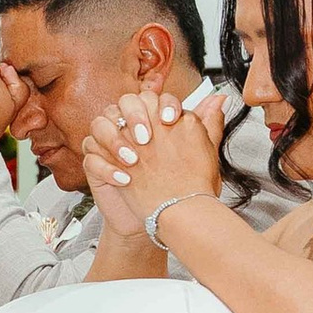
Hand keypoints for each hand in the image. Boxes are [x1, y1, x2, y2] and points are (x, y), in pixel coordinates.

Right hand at [83, 85, 224, 230]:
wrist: (165, 215)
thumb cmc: (181, 183)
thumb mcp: (200, 154)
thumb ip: (207, 124)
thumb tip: (221, 98)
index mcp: (152, 118)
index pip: (150, 96)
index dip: (159, 104)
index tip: (170, 119)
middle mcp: (129, 126)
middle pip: (122, 104)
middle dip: (135, 117)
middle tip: (147, 139)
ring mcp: (110, 144)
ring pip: (100, 125)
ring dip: (116, 141)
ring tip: (134, 161)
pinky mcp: (96, 165)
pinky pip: (91, 158)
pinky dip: (106, 167)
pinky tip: (123, 180)